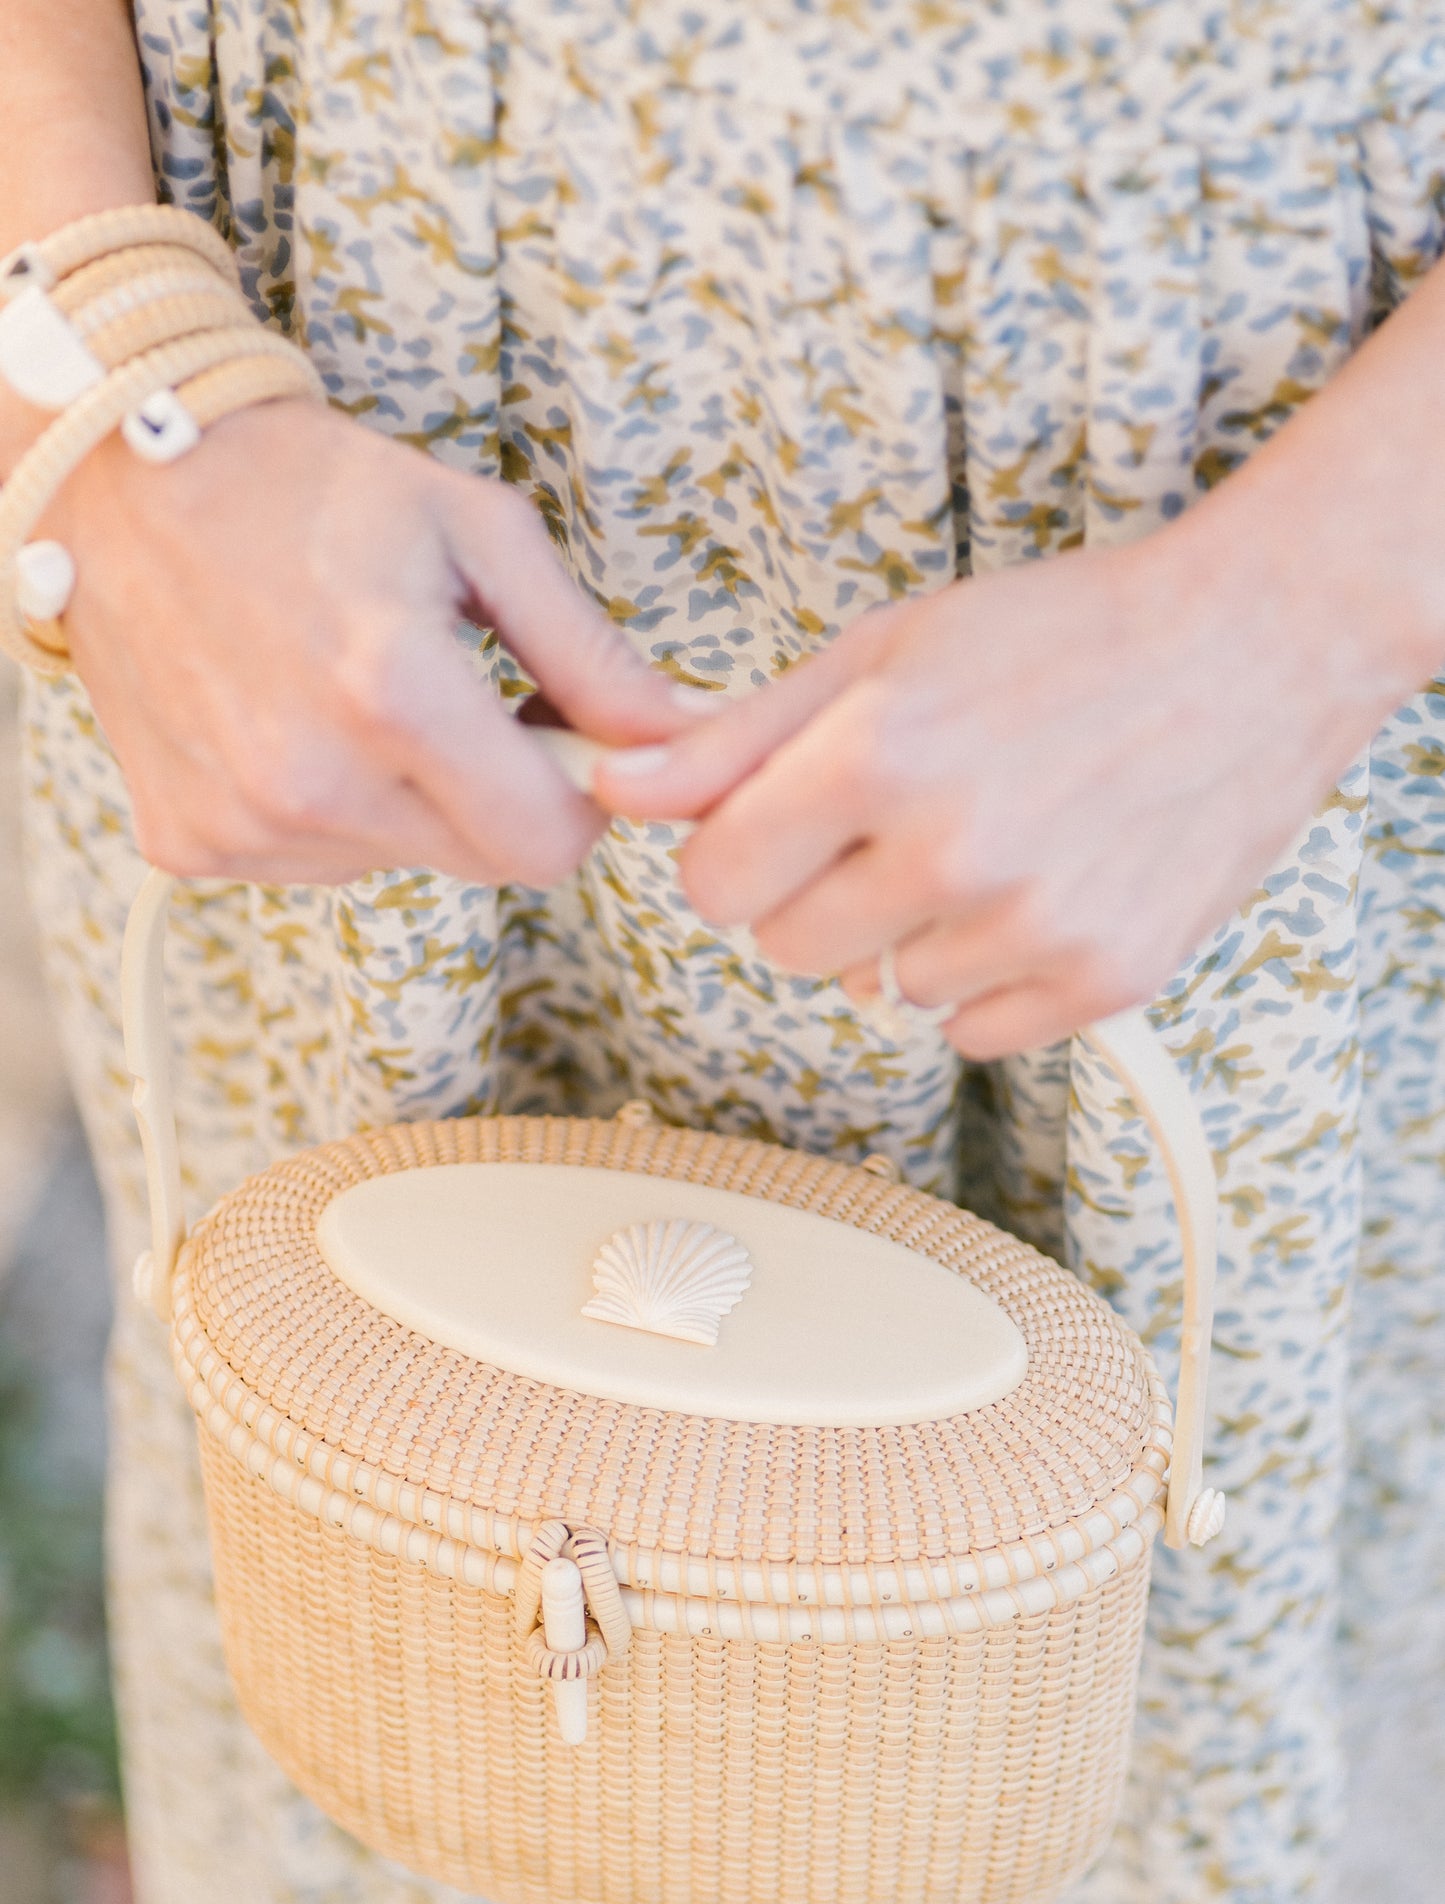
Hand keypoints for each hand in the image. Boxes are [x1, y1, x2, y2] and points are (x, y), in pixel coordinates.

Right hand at [45, 395, 687, 884]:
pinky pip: (316, 864)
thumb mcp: (481, 534)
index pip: (549, 847)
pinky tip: (292, 721)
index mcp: (393, 695)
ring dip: (409, 801)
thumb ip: (594, 656)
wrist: (131, 480)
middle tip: (458, 700)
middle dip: (498, 797)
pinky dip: (330, 809)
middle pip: (483, 865)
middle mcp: (310, 780)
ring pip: (402, 865)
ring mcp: (241, 823)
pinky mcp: (191, 844)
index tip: (557, 738)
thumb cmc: (319, 489)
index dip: (578, 800)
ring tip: (354, 695)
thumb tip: (690, 742)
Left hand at [591, 505, 1398, 1057]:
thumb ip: (739, 735)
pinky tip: (1038, 892)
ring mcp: (1033, 927)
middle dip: (815, 894)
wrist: (1257, 645)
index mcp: (878, 755)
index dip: (734, 854)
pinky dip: (988, 979)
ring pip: (884, 991)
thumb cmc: (1066, 633)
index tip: (776, 829)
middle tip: (894, 824)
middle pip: (788, 949)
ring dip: (911, 935)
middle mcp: (951, 852)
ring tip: (990, 843)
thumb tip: (618, 786)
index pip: (715, 884)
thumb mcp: (885, 650)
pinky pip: (973, 1032)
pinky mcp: (1104, 979)